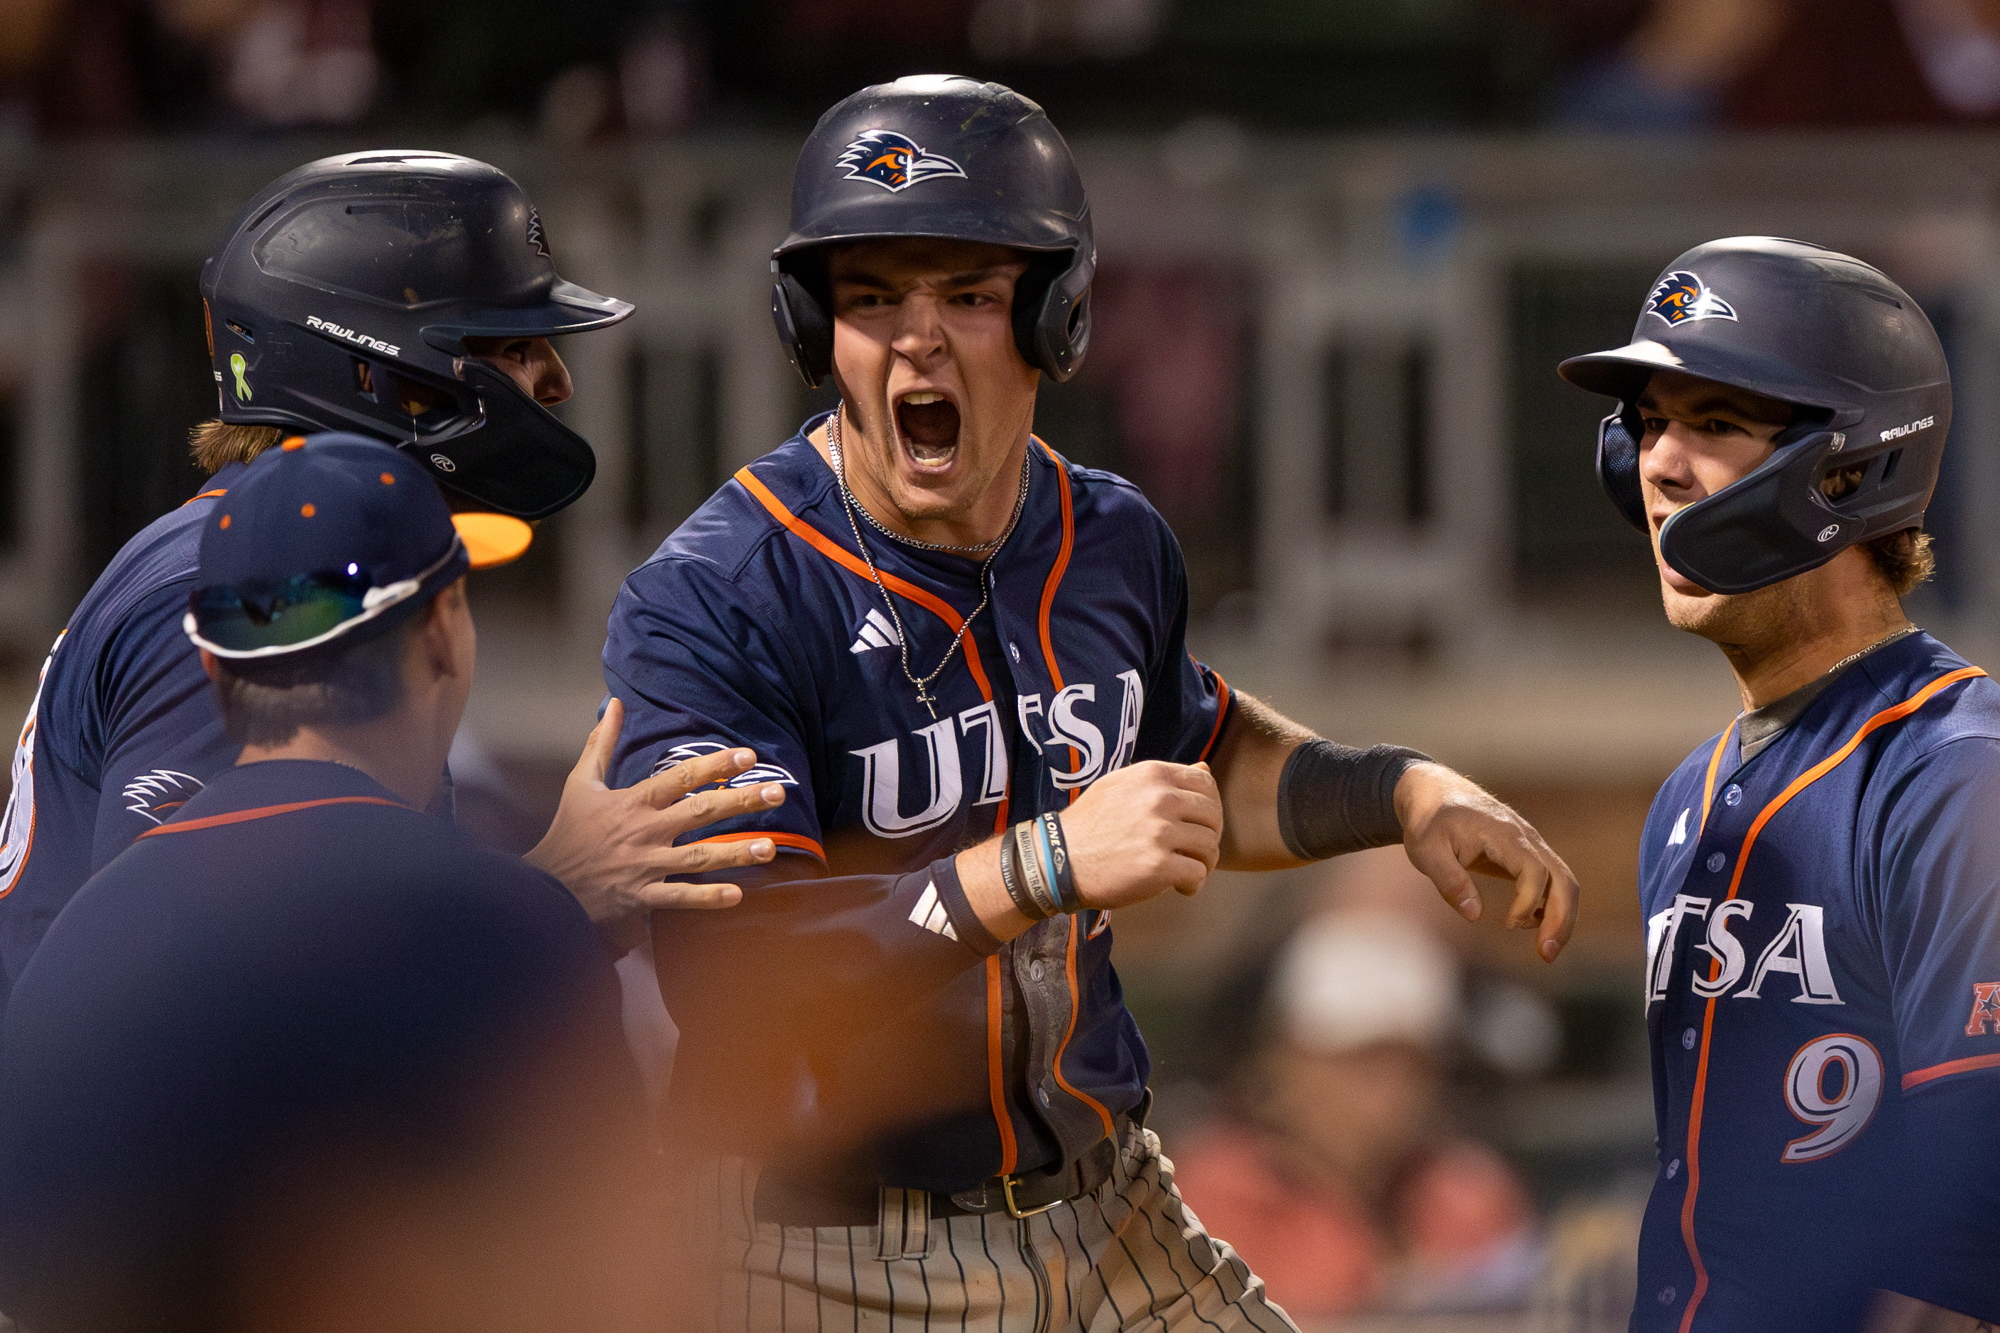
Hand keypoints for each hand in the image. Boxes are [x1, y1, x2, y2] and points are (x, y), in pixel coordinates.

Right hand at [526, 699, 787, 950]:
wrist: (546, 884)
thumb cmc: (568, 831)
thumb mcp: (581, 782)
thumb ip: (601, 743)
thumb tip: (613, 704)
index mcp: (634, 802)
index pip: (681, 778)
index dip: (715, 765)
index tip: (748, 755)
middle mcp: (645, 832)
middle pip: (700, 813)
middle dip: (740, 801)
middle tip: (777, 794)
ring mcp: (645, 865)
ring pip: (697, 857)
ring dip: (735, 852)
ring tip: (771, 847)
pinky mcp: (642, 897)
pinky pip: (679, 899)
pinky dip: (707, 898)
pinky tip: (737, 894)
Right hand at [1063, 760, 1223, 907]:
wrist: (1058, 860)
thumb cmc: (1090, 825)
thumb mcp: (1122, 786)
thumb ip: (1165, 780)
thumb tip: (1205, 768)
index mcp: (1152, 775)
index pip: (1206, 783)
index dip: (1208, 806)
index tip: (1196, 824)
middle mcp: (1160, 799)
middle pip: (1213, 815)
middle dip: (1209, 836)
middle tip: (1193, 851)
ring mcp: (1160, 832)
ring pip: (1210, 846)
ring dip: (1202, 862)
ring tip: (1185, 870)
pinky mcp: (1158, 866)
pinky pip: (1198, 874)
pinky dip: (1193, 884)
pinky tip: (1179, 886)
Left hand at [1393, 761, 1577, 961]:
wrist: (1434, 792)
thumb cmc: (1428, 821)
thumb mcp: (1425, 849)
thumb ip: (1449, 881)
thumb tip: (1475, 915)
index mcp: (1503, 834)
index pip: (1535, 869)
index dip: (1528, 901)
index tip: (1508, 923)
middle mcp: (1526, 838)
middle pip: (1563, 879)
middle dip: (1562, 919)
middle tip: (1546, 955)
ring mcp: (1531, 844)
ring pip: (1564, 882)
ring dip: (1562, 918)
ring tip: (1544, 950)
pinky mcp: (1527, 854)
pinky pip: (1553, 881)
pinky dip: (1552, 906)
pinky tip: (1531, 925)